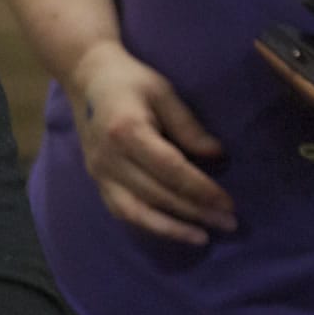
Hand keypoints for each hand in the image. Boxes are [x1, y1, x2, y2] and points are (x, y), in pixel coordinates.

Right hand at [68, 40, 232, 244]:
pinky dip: (148, 224)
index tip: (228, 203)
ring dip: (171, 228)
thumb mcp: (163, 92)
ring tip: (201, 237)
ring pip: (136, 211)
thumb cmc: (130, 80)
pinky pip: (122, 211)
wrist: (85, 77)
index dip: (201, 189)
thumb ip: (188, 126)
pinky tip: (172, 230)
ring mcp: (99, 171)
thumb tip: (218, 156)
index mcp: (127, 131)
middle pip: (157, 194)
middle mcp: (110, 157)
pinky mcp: (96, 179)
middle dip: (195, 212)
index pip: (170, 169)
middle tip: (228, 223)